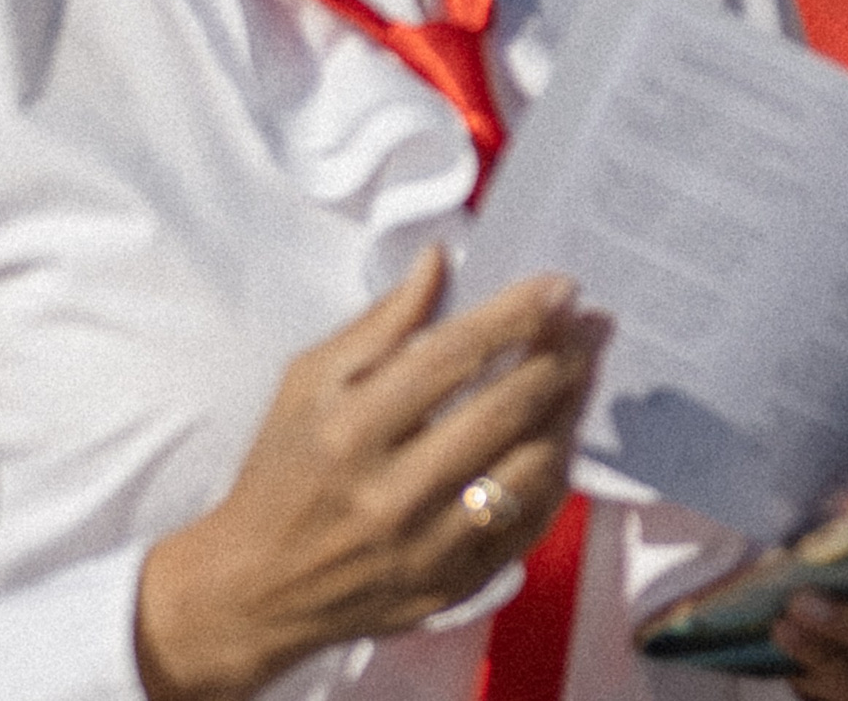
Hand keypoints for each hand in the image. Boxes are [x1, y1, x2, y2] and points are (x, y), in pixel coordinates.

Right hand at [134, 247, 607, 700]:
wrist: (255, 590)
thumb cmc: (282, 471)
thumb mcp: (308, 384)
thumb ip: (381, 322)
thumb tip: (441, 257)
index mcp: (348, 432)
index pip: (452, 359)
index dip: (516, 317)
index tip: (560, 287)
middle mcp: (391, 494)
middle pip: (504, 413)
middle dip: (562, 357)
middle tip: (593, 323)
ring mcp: (427, 547)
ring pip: (531, 471)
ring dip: (571, 412)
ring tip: (586, 371)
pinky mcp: (453, 585)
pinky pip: (531, 524)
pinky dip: (557, 472)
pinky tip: (564, 433)